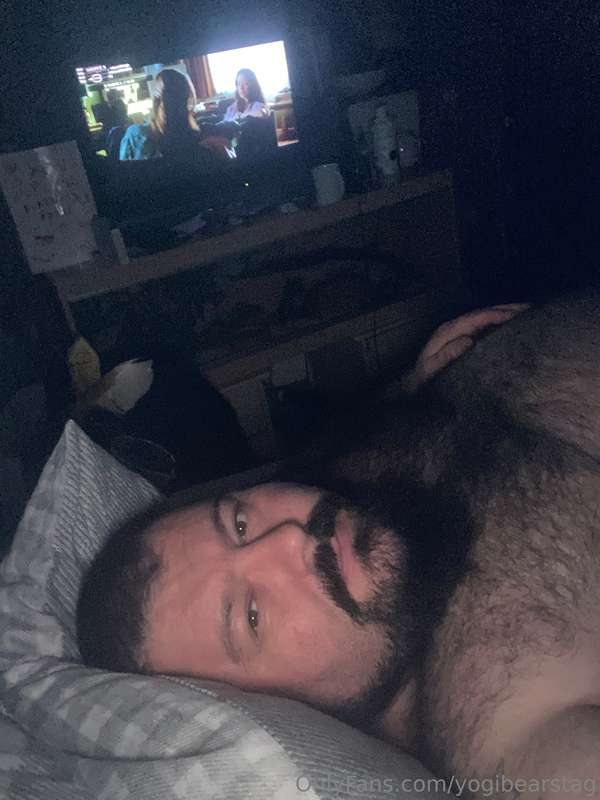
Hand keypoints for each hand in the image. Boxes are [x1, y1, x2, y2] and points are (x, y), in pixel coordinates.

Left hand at [401, 303, 529, 392]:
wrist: (412, 384)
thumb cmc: (422, 379)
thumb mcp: (431, 369)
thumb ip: (447, 354)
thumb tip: (468, 340)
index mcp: (447, 331)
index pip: (476, 318)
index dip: (496, 314)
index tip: (517, 314)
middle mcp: (453, 327)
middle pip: (483, 313)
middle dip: (507, 308)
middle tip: (532, 307)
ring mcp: (458, 331)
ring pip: (485, 317)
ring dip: (506, 312)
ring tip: (529, 312)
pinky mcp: (462, 337)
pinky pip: (484, 326)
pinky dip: (500, 322)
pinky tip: (514, 324)